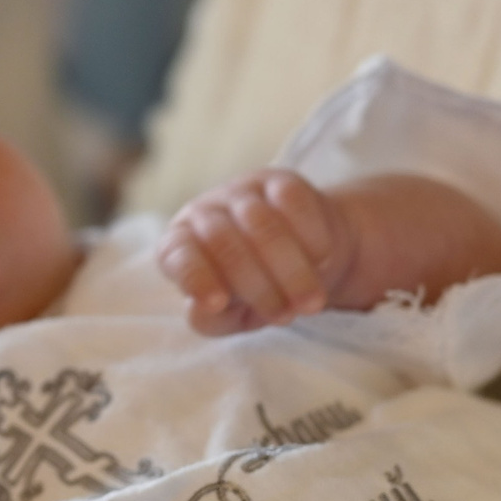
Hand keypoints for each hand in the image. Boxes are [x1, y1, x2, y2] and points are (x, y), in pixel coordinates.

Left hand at [158, 168, 352, 335]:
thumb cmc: (251, 291)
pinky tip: (321, 261)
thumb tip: (200, 310)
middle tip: (286, 317)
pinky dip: (310, 236)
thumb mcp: (230, 315)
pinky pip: (293, 202)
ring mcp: (241, 192)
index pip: (179, 256)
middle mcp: (203, 212)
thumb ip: (212, 319)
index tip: (218, 304)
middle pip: (224, 243)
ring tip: (311, 303)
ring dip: (290, 270)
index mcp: (179, 245)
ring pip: (261, 224)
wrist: (298, 257)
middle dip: (258, 286)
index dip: (196, 278)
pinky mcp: (280, 181)